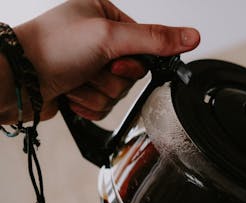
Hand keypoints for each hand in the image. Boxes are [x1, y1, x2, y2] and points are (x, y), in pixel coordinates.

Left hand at [13, 0, 199, 120]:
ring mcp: (89, 67)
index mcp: (105, 16)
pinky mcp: (81, 90)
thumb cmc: (51, 48)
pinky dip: (87, 105)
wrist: (15, 81)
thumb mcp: (109, 36)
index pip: (145, 45)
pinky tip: (70, 94)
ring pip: (117, 93)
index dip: (134, 61)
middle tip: (89, 69)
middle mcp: (98, 41)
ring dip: (96, 93)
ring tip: (74, 81)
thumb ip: (154, 39)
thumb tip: (192, 36)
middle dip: (111, 79)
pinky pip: (103, 107)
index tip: (116, 62)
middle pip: (132, 73)